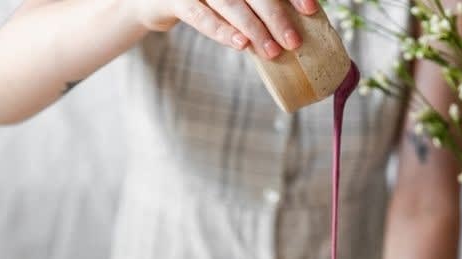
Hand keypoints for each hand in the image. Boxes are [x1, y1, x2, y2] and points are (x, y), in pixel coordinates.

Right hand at [131, 0, 318, 58]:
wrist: (150, 0)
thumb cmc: (199, 0)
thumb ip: (252, 3)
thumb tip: (290, 23)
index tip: (311, 9)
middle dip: (276, 16)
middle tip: (294, 41)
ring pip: (231, 4)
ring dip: (254, 29)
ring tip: (273, 51)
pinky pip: (201, 17)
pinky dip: (222, 31)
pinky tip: (241, 45)